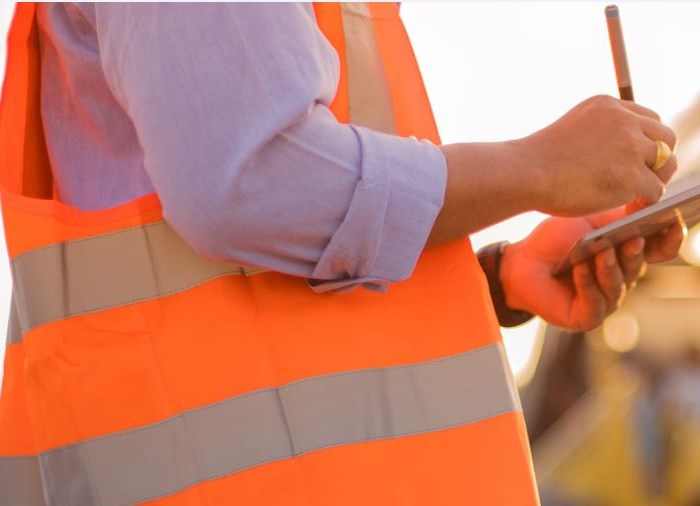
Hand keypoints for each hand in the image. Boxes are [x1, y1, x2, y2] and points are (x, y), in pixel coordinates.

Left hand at [499, 208, 683, 330]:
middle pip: (637, 268)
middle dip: (635, 254)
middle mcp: (622, 280)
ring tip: (603, 253)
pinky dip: (588, 284)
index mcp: (627, 256)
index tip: (674, 222)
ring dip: (610, 269)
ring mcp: (605, 301)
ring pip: (617, 286)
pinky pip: (594, 302)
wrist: (522, 260)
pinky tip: (580, 269)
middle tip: (632, 239)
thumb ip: (622, 216)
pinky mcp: (586, 317)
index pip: (659, 250)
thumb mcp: (592, 221)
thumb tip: (649, 199)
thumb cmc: (557, 240)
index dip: (669, 239)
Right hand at [524, 95, 676, 216]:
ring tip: (638, 193)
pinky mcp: (632, 175)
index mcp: (606, 106)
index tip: (634, 158)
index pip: (646, 118)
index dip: (644, 141)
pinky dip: (647, 199)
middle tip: (644, 177)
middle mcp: (623, 120)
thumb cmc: (537, 161)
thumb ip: (597, 135)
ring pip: (666, 161)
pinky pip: (656, 188)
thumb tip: (612, 159)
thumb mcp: (571, 130)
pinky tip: (630, 205)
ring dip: (655, 178)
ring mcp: (629, 146)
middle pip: (664, 136)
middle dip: (657, 158)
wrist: (526, 173)